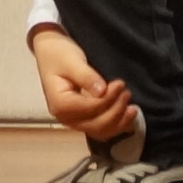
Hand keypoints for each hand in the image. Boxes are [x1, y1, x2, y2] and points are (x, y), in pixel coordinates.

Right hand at [29, 26, 134, 140]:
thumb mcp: (72, 61)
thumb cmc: (59, 54)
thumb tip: (102, 91)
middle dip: (116, 111)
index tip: (120, 84)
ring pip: (101, 131)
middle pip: (97, 125)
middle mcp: (66, 118)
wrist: (50, 52)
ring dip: (119, 121)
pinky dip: (116, 125)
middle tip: (126, 92)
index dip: (108, 99)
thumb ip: (86, 77)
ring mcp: (74, 120)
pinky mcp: (82, 118)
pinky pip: (101, 128)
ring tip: (132, 106)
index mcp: (60, 105)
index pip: (90, 109)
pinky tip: (127, 116)